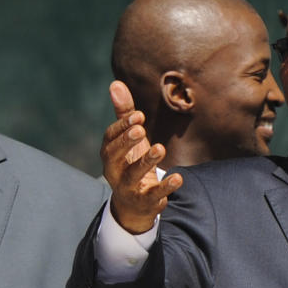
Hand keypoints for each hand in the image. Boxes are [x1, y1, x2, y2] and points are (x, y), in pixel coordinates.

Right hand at [102, 81, 181, 233]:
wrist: (134, 204)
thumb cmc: (131, 163)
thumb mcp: (130, 139)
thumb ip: (124, 114)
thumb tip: (115, 83)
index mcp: (109, 153)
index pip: (110, 138)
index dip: (122, 126)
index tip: (138, 115)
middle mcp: (113, 170)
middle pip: (114, 156)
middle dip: (126, 142)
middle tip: (141, 129)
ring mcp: (127, 188)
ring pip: (132, 175)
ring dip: (146, 162)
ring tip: (160, 148)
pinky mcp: (144, 201)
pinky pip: (152, 195)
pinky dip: (165, 187)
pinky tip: (178, 178)